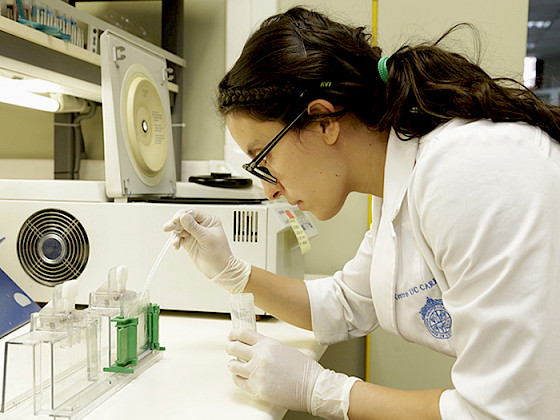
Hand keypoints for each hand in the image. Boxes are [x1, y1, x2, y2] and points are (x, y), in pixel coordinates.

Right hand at [163, 208, 250, 293]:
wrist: (219, 269)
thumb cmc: (219, 253)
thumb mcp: (206, 238)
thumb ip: (194, 227)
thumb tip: (183, 216)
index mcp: (209, 220)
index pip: (193, 213)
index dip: (183, 215)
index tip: (176, 219)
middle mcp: (201, 225)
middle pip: (184, 219)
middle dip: (175, 223)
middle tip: (168, 227)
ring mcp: (194, 233)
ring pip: (180, 228)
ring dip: (175, 234)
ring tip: (175, 241)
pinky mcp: (189, 241)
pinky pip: (179, 238)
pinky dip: (176, 241)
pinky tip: (176, 245)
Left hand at [227, 329, 360, 418]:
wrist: (313, 387)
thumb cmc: (303, 369)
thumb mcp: (284, 349)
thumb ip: (266, 348)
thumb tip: (253, 348)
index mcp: (268, 344)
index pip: (243, 334)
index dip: (234, 334)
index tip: (231, 336)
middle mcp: (260, 357)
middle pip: (234, 348)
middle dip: (231, 348)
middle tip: (231, 349)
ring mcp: (257, 373)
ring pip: (233, 365)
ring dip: (233, 364)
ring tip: (236, 364)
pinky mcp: (257, 389)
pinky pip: (239, 381)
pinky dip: (238, 378)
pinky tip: (241, 376)